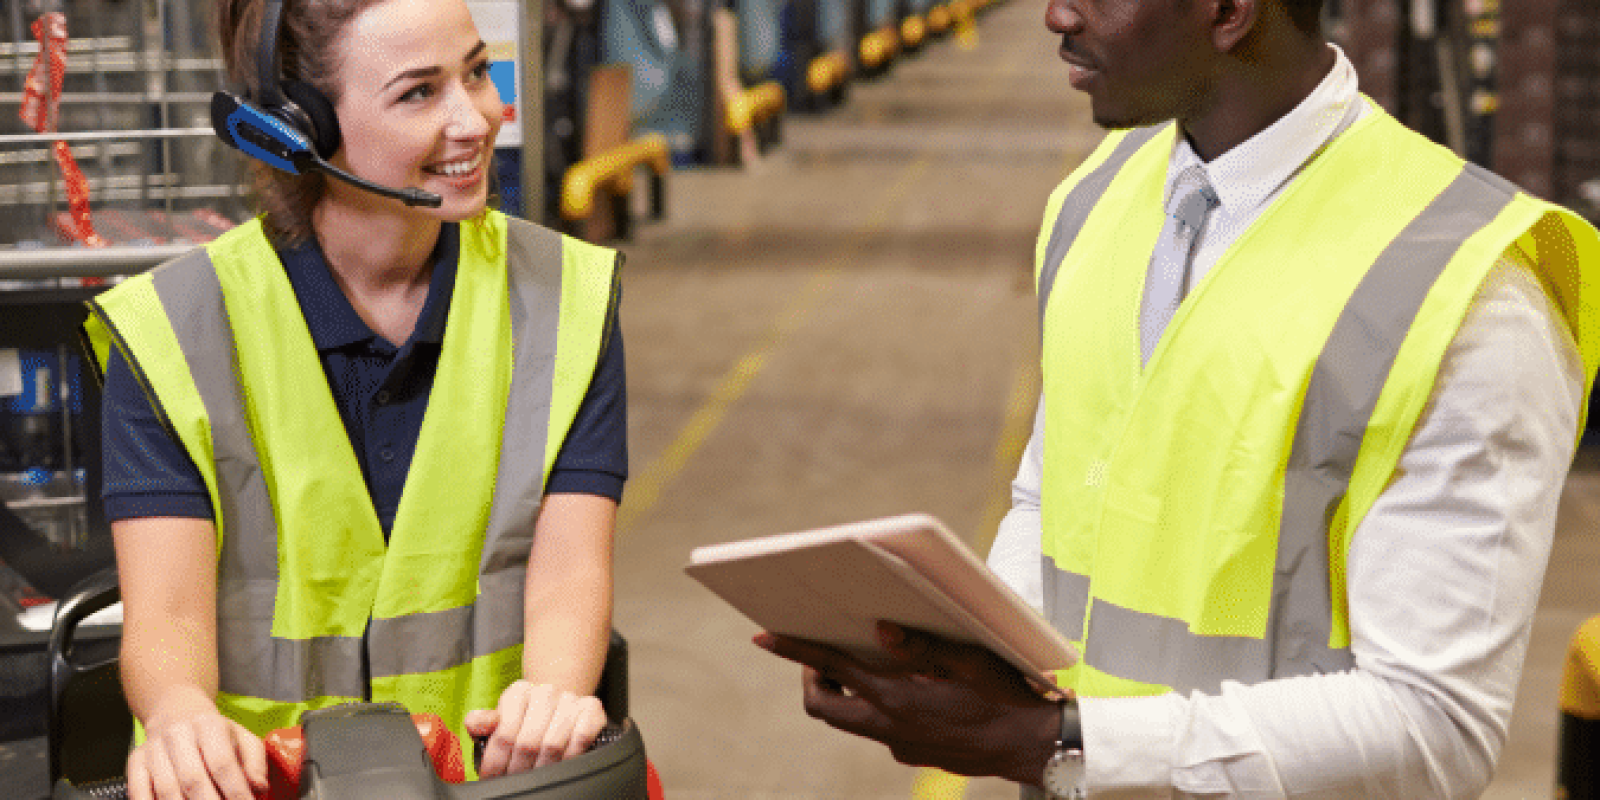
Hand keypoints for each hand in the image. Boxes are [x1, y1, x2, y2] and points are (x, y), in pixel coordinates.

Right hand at [126, 702, 266, 799]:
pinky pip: (138, 791)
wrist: (176, 712)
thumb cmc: (215, 733)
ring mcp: (153, 749)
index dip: (235, 790)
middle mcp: (177, 734)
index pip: (222, 763)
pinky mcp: (135, 762)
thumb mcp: (242, 737)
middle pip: (192, 779)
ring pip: (166, 790)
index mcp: (208, 725)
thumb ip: (254, 762)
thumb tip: (258, 788)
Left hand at [465, 681, 606, 776]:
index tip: (492, 777)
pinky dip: (569, 757)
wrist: (557, 705)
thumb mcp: (499, 719)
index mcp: (518, 692)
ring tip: (533, 778)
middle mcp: (545, 692)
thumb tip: (475, 724)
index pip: (504, 733)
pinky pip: (580, 740)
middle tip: (513, 781)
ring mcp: (570, 699)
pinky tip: (560, 765)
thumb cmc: (524, 718)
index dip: (496, 762)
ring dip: (542, 769)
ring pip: (553, 745)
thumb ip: (482, 723)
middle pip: (528, 743)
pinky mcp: (591, 708)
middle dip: (517, 770)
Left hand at [754, 622, 1062, 785]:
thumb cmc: (1003, 697)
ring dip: (845, 692)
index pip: (830, 668)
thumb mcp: (966, 660)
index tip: (764, 637)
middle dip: (812, 677)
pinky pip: (878, 729)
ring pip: (850, 720)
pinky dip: (875, 706)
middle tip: (823, 652)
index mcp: (896, 696)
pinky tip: (903, 687)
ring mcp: (898, 744)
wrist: (1030, 746)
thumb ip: (919, 646)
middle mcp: (889, 725)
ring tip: (861, 664)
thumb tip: (879, 629)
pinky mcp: (912, 753)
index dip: (793, 651)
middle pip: (824, 706)